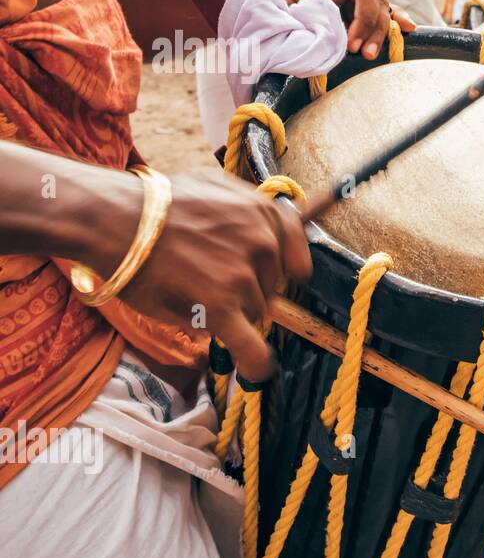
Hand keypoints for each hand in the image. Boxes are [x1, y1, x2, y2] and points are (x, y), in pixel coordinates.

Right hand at [96, 169, 312, 381]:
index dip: (282, 271)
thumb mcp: (215, 186)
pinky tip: (254, 371)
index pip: (295, 256)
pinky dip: (255, 363)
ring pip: (254, 312)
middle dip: (247, 289)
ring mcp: (243, 277)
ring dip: (231, 313)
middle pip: (271, 287)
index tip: (274, 279)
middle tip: (206, 277)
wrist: (113, 219)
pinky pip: (250, 347)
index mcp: (265, 214)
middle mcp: (263, 243)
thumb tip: (266, 237)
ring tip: (191, 293)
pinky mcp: (221, 308)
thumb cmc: (156, 204)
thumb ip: (246, 209)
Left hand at [284, 0, 415, 59]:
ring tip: (368, 53)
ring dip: (378, 29)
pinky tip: (409, 27)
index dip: (331, 11)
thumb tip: (299, 16)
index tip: (326, 31)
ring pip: (378, 1)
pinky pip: (386, 5)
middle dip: (362, 22)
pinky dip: (398, 17)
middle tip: (353, 48)